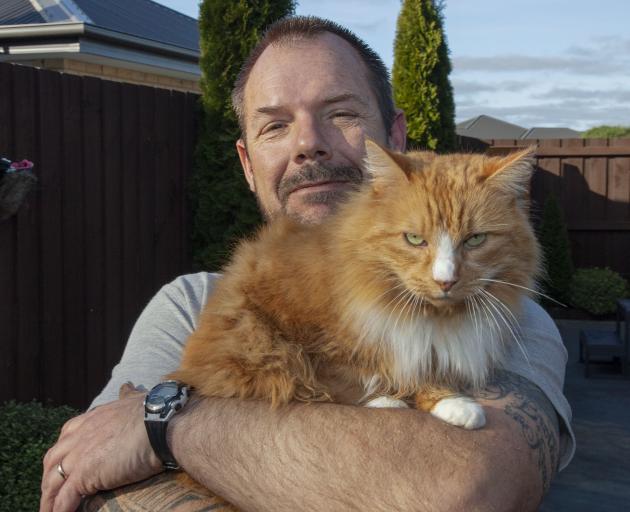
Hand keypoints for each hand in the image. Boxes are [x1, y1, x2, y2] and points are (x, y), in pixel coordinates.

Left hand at [40, 385, 161, 511]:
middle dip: (49, 476)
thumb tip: (128, 387)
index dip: (63, 451)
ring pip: (53, 481)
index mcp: (91, 418)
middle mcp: (79, 435)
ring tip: (49, 511)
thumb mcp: (134, 398)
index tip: (65, 461)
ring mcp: (79, 455)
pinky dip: (58, 510)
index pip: (67, 436)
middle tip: (52, 491)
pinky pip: (64, 498)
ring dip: (49, 499)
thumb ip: (127, 395)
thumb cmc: (154, 412)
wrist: (161, 423)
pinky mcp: (84, 475)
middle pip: (52, 460)